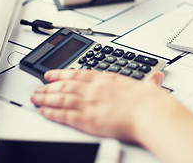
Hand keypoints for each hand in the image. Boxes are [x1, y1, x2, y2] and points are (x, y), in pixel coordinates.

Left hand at [31, 69, 165, 142]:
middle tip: (39, 87)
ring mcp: (90, 103)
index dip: (63, 73)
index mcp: (108, 80)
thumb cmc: (150, 102)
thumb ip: (150, 82)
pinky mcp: (88, 119)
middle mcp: (96, 89)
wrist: (150, 113)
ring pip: (62, 98)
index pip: (80, 74)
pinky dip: (52, 113)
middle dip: (50, 86)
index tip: (54, 74)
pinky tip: (44, 112)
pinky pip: (65, 115)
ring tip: (36, 97)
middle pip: (67, 85)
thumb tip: (157, 78)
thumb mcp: (150, 87)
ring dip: (46, 98)